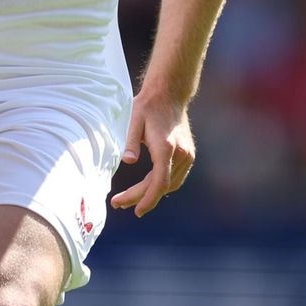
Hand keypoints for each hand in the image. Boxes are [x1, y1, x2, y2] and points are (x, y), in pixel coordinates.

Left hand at [110, 90, 195, 216]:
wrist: (169, 93)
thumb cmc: (147, 106)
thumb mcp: (133, 120)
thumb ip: (130, 141)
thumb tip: (127, 161)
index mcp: (166, 147)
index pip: (159, 182)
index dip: (147, 199)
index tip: (135, 211)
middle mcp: (180, 153)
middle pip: (161, 186)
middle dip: (141, 198)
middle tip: (118, 203)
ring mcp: (187, 154)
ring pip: (170, 184)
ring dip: (151, 194)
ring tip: (129, 200)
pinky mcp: (188, 154)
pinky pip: (175, 177)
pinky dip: (161, 186)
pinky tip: (146, 188)